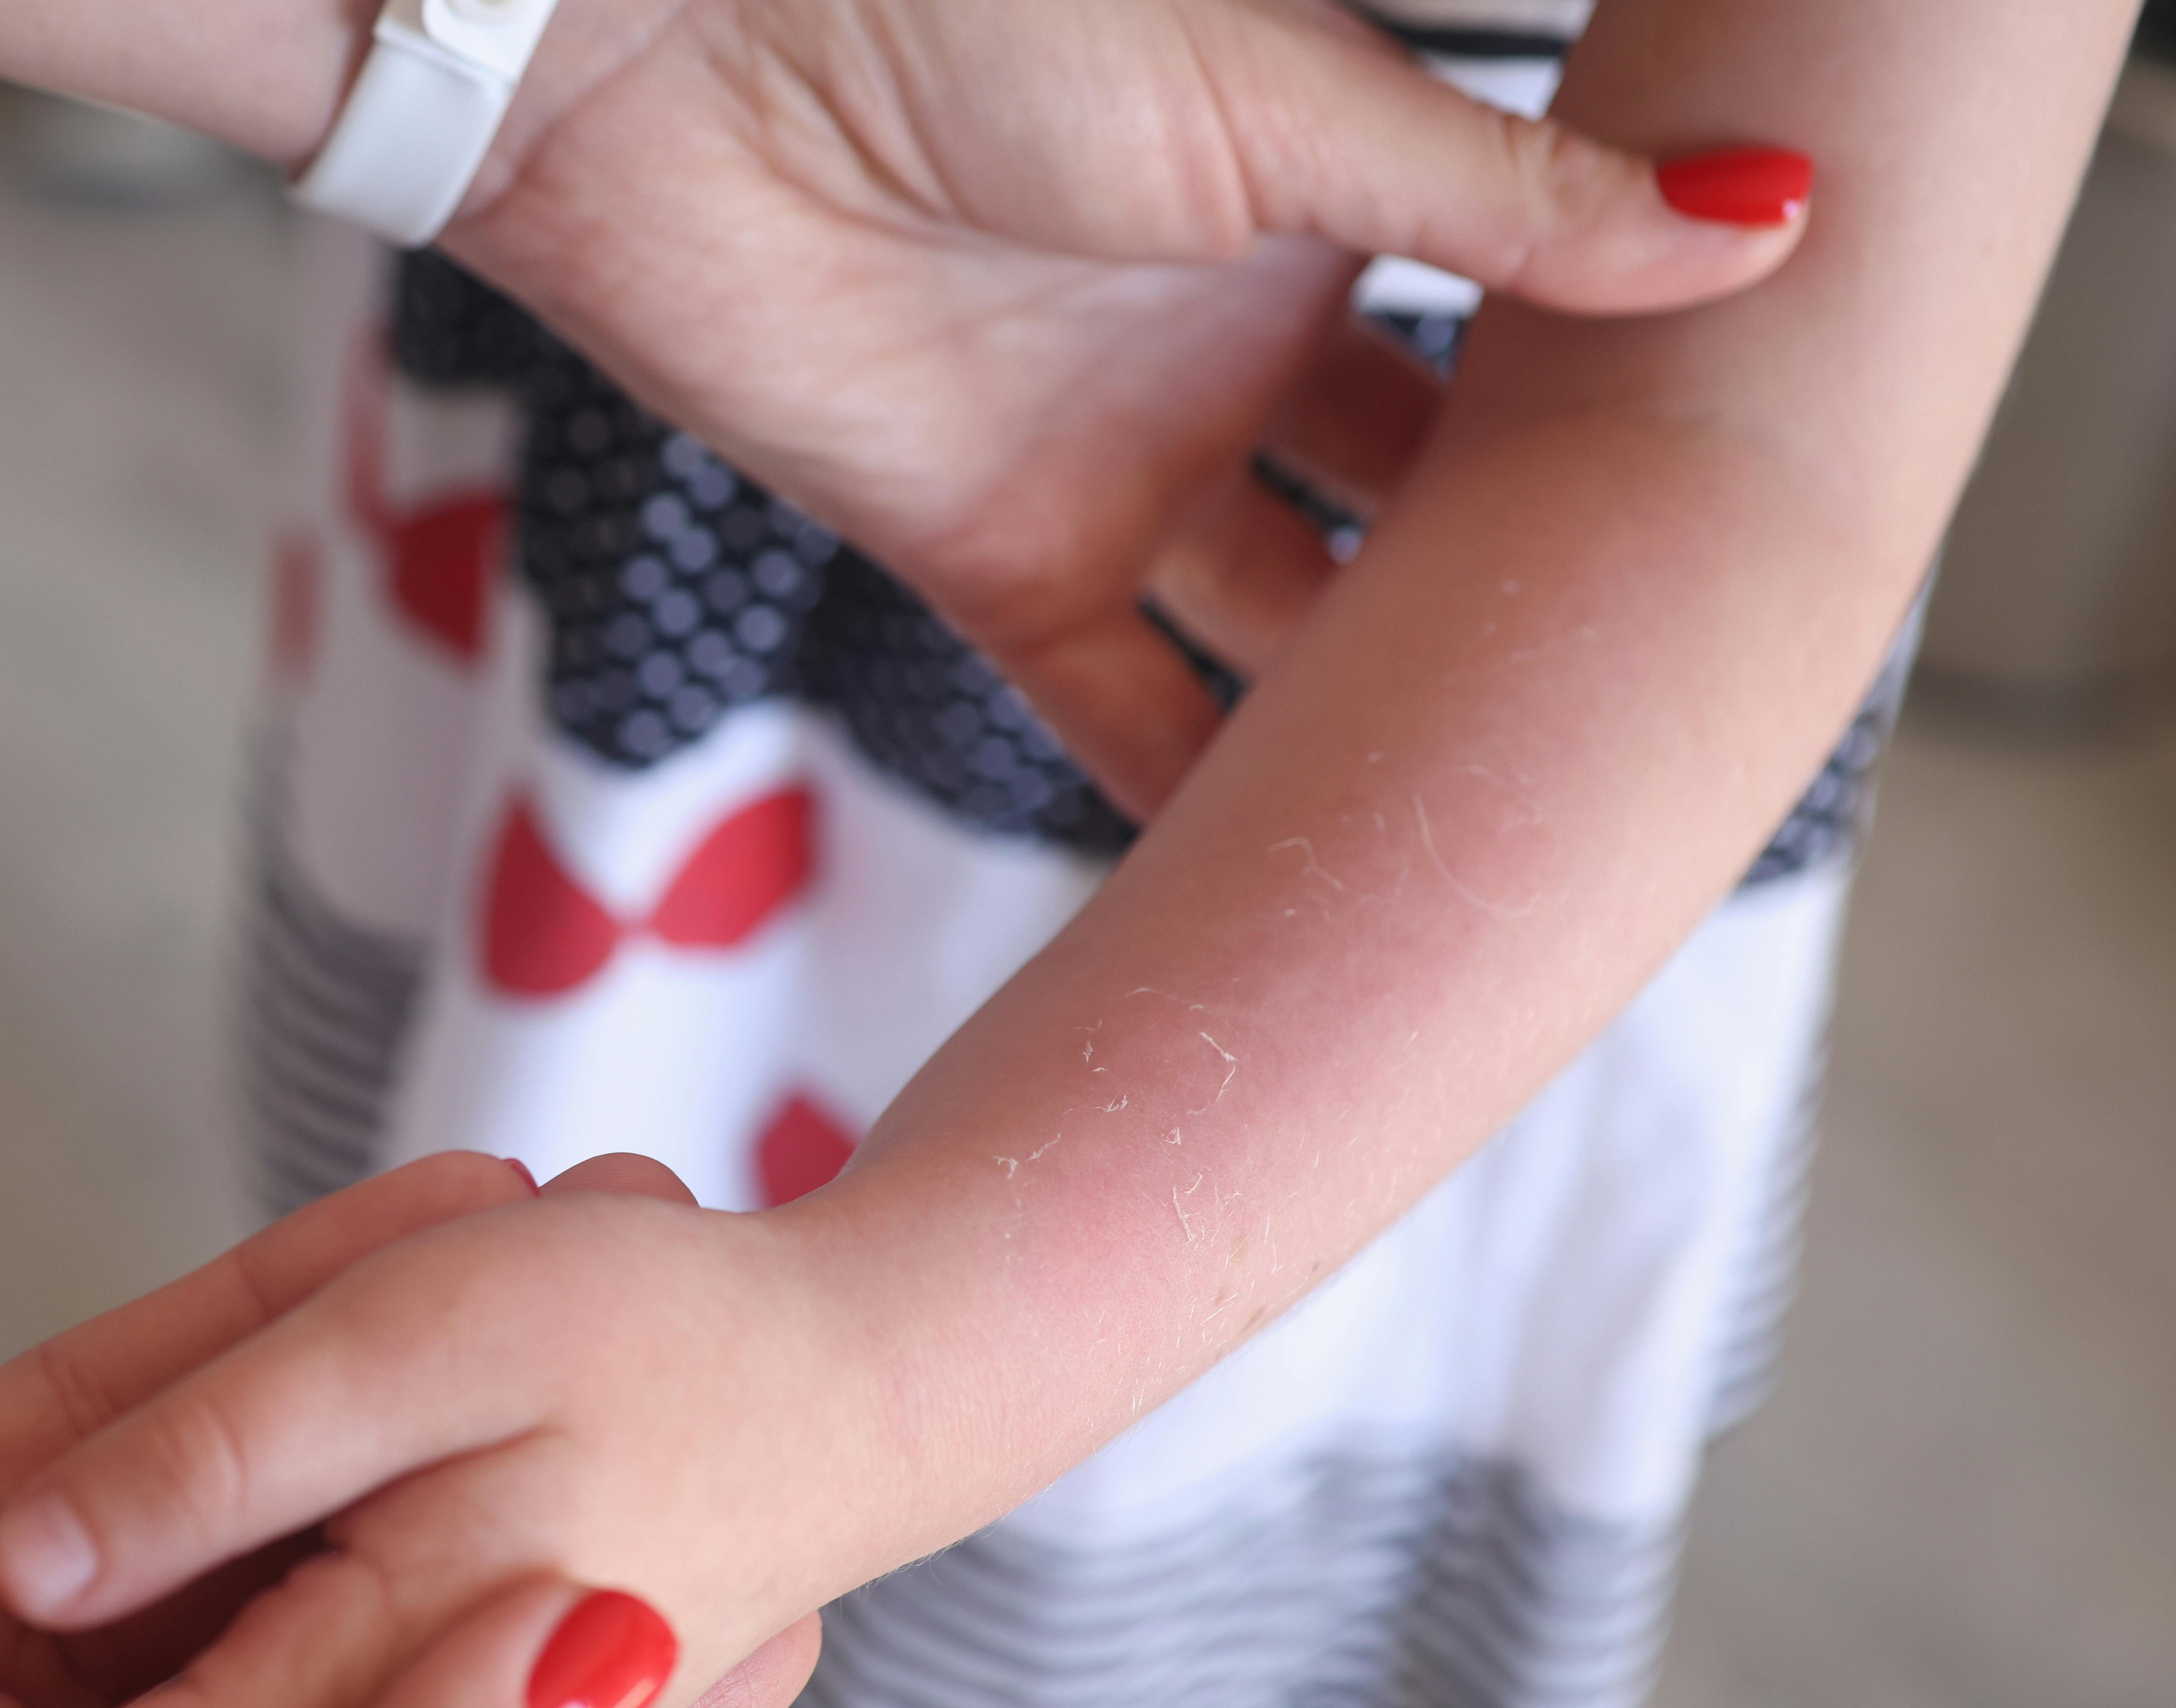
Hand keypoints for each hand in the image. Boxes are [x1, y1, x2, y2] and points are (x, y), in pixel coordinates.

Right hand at [0, 1159, 915, 1707]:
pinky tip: (387, 1220)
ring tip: (563, 1220)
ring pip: (247, 1508)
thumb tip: (577, 1682)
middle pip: (364, 1657)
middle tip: (694, 1340)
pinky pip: (105, 1416)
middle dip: (520, 1505)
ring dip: (399, 1374)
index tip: (791, 1607)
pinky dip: (240, 1316)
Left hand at [446, 0, 1811, 806]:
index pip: (1518, 345)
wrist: (693, 67)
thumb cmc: (977, 13)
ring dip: (1370, 714)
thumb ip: (1512, 198)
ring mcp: (1127, 461)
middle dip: (1509, 601)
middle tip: (1647, 716)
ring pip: (1284, 629)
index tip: (1753, 534)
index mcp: (1336, 205)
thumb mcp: (1286, 99)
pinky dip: (1194, 790)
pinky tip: (1300, 870)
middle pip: (1413, 510)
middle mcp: (1242, 346)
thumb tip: (1767, 220)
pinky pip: (1120, 708)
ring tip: (1500, 820)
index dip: (1619, 438)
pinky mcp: (1000, 561)